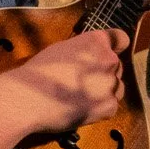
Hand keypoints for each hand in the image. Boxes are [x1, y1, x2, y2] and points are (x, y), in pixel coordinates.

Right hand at [0, 29, 128, 132]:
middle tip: (83, 83)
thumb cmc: (39, 72)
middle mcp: (109, 60)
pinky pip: (111, 106)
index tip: (107, 55)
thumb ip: (83, 52)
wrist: (28, 98)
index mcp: (96, 41)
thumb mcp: (62, 49)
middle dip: (104, 74)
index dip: (115, 47)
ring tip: (81, 98)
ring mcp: (111, 84)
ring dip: (104, 92)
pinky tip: (80, 108)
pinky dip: (99, 109)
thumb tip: (89, 59)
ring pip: (116, 88)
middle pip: (116, 67)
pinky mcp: (109, 106)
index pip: (120, 39)